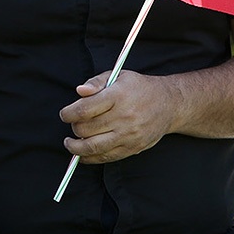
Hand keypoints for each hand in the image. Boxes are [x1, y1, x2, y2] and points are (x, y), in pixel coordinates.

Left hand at [59, 70, 177, 163]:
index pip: (84, 109)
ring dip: (76, 147)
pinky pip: (105, 157)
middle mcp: (123, 117)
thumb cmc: (139, 88)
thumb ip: (96, 82)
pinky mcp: (132, 148)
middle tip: (73, 124)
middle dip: (73, 127)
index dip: (68, 113)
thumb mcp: (119, 76)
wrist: (169, 104)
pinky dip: (89, 158)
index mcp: (118, 96)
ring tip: (70, 143)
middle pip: (85, 129)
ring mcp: (128, 135)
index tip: (65, 114)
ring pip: (92, 147)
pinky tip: (82, 153)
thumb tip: (79, 91)